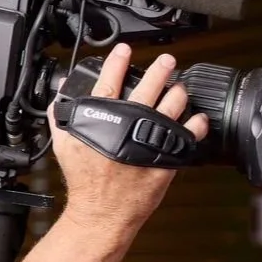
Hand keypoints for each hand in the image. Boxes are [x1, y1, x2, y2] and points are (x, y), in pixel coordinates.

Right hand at [49, 43, 207, 238]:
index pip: (109, 81)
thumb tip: (62, 95)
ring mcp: (151, 142)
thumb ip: (64, 116)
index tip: (125, 50)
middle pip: (149, 88)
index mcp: (103, 119)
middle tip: (168, 61)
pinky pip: (188, 137)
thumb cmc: (86, 181)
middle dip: (161, 70)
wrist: (103, 211)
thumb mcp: (65, 145)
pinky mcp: (167, 159)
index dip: (117, 62)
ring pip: (172, 107)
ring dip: (179, 93)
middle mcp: (130, 126)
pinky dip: (196, 126)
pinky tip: (198, 119)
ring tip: (181, 87)